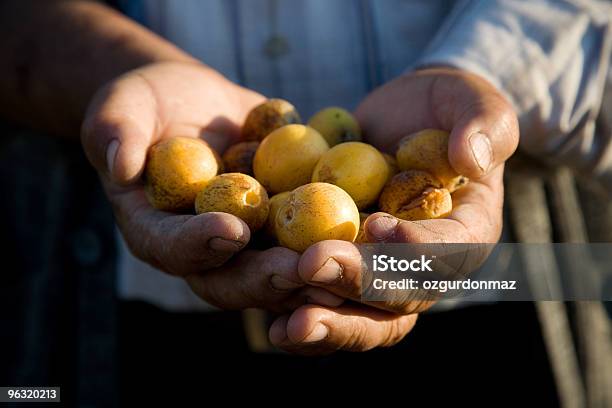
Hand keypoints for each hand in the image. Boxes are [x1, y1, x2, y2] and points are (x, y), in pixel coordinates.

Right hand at [81, 61, 341, 311]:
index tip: (230, 229)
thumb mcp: (122, 108)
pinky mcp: (282, 228)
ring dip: (312, 274)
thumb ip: (115, 133)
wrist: (190, 103)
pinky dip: (339, 243)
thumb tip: (120, 164)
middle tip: (300, 267)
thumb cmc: (147, 104)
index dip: (198, 244)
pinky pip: (309, 241)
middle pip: (232, 278)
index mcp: (158, 233)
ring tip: (347, 264)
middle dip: (266, 276)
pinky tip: (374, 236)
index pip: (171, 248)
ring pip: (278, 271)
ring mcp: (247, 245)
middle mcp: (205, 251)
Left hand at [268, 67, 517, 353]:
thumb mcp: (472, 100)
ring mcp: (380, 273)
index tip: (377, 224)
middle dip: (355, 286)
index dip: (415, 245)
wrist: (403, 118)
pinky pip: (323, 302)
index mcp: (466, 234)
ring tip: (287, 321)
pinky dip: (298, 313)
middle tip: (313, 268)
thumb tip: (472, 160)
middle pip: (397, 297)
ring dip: (324, 319)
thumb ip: (483, 125)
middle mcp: (424, 268)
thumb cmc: (443, 108)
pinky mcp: (343, 267)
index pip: (447, 251)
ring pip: (359, 315)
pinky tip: (272, 325)